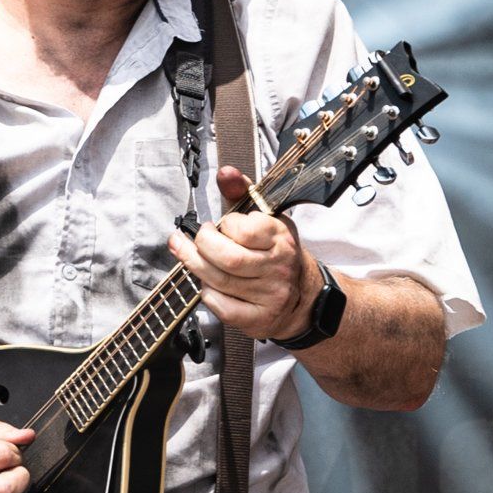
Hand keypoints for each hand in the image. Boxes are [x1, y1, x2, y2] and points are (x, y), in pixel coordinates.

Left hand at [167, 164, 319, 342]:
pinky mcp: (258, 319)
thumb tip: (225, 173)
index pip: (244, 230)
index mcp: (281, 238)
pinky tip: (209, 283)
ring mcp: (270, 296)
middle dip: (200, 247)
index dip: (224, 226)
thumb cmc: (276, 253)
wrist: (302, 297)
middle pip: (227, 258)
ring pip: (219, 281)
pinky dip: (207, 293)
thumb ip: (241, 194)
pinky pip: (221, 306)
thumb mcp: (265, 218)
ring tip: (189, 255)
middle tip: (194, 240)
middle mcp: (278, 267)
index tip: (220, 225)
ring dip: (195, 266)